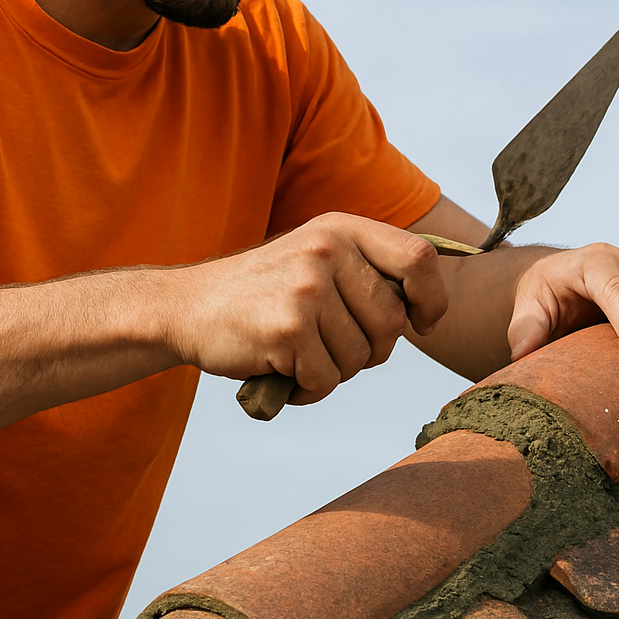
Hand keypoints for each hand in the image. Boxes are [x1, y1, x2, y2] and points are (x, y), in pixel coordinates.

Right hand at [165, 213, 448, 403]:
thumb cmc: (263, 292)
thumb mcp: (316, 257)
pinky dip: (308, 389)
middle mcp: (327, 250)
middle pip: (392, 322)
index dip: (431, 298)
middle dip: (370, 350)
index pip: (419, 258)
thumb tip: (428, 310)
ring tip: (300, 354)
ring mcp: (307, 287)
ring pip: (361, 357)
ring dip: (335, 371)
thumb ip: (367, 272)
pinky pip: (327, 379)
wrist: (188, 307)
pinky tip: (282, 371)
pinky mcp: (288, 328)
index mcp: (341, 229)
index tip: (419, 323)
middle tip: (332, 347)